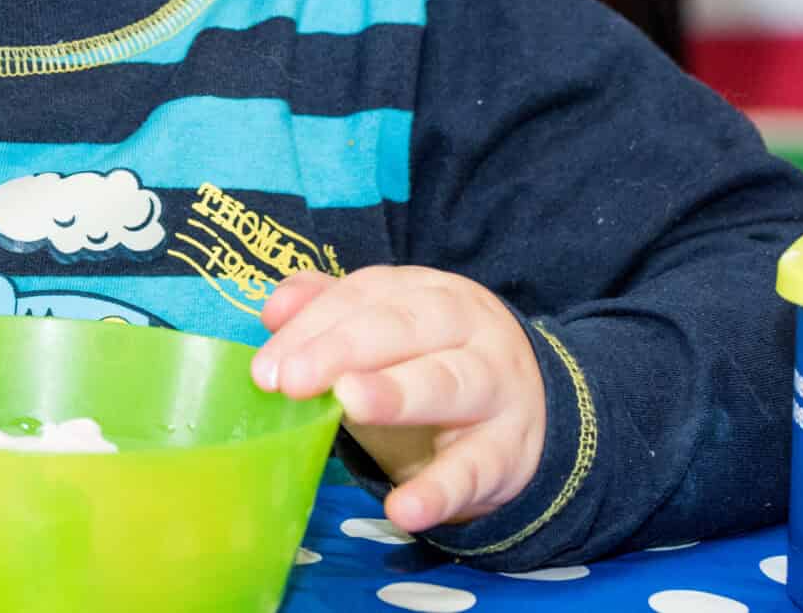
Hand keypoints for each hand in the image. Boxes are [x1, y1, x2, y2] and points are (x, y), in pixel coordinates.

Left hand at [251, 267, 546, 534]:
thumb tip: (273, 310)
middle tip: (292, 381)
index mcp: (428, 292)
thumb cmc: (436, 361)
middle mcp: (467, 328)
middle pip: (404, 328)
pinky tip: (403, 510)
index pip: (365, 296)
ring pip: (448, 383)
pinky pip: (475, 470)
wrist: (536, 409)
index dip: (313, 326)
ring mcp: (495, 387)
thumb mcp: (388, 329)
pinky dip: (440, 491)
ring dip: (397, 393)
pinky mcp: (509, 451)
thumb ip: (329, 311)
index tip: (267, 368)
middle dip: (343, 350)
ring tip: (350, 405)